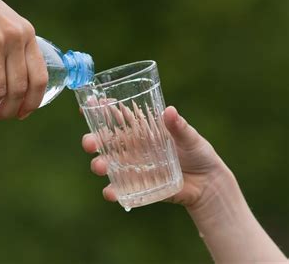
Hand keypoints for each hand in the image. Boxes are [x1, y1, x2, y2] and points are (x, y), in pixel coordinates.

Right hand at [82, 106, 229, 207]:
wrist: (208, 184)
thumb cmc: (199, 154)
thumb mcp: (191, 138)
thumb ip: (179, 127)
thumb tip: (169, 111)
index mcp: (141, 130)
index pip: (117, 117)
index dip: (100, 110)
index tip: (88, 105)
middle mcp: (132, 148)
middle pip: (105, 142)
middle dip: (92, 141)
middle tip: (89, 143)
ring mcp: (133, 167)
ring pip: (107, 164)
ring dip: (99, 164)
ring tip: (100, 166)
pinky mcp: (138, 186)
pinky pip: (120, 189)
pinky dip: (112, 191)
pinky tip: (110, 192)